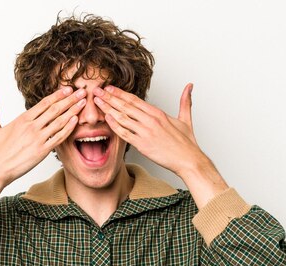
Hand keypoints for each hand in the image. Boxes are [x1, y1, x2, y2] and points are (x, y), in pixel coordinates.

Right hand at [0, 86, 85, 185]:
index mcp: (21, 119)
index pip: (44, 103)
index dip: (58, 95)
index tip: (68, 89)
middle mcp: (31, 127)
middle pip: (55, 109)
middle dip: (70, 99)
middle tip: (82, 91)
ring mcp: (38, 139)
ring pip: (59, 121)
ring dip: (72, 111)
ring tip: (83, 103)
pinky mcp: (42, 151)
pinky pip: (59, 138)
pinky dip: (68, 128)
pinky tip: (76, 120)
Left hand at [93, 83, 228, 206]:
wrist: (188, 160)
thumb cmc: (186, 143)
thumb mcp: (186, 119)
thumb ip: (185, 101)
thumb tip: (190, 86)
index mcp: (158, 113)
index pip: (135, 99)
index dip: (120, 93)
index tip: (109, 88)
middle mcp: (150, 120)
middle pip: (125, 105)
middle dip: (109, 97)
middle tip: (96, 91)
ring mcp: (146, 132)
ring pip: (123, 117)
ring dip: (108, 108)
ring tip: (96, 102)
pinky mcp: (143, 144)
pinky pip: (125, 133)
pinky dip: (115, 125)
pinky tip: (107, 119)